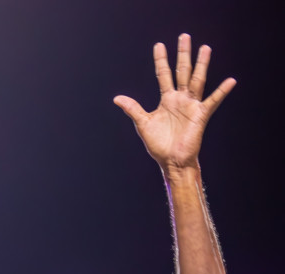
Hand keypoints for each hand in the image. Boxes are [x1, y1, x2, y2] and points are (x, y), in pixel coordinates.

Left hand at [114, 34, 235, 171]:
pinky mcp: (200, 115)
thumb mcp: (143, 124)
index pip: (163, 75)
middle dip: (183, 54)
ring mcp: (191, 105)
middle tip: (184, 36)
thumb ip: (133, 109)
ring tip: (205, 48)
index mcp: (167, 100)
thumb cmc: (158, 145)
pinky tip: (230, 81)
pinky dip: (222, 91)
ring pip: (196, 80)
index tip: (159, 45)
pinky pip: (213, 101)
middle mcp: (180, 99)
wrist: (171, 162)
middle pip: (182, 71)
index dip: (161, 60)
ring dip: (201, 64)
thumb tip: (117, 98)